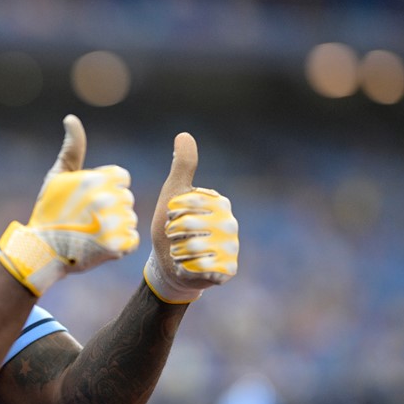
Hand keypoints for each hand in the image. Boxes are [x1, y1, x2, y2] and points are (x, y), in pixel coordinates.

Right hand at [0, 115, 138, 295]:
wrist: (41, 252)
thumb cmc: (48, 212)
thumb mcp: (56, 177)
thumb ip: (71, 148)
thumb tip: (71, 118)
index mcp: (95, 180)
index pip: (121, 177)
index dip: (108, 187)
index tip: (92, 199)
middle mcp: (106, 200)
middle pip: (125, 198)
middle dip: (111, 206)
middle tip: (89, 218)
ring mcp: (112, 225)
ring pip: (130, 218)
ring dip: (116, 225)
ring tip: (94, 232)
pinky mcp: (116, 247)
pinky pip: (132, 239)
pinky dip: (121, 243)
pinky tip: (103, 243)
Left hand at [144, 132, 238, 302]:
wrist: (171, 265)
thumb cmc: (171, 226)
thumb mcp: (173, 193)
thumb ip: (182, 166)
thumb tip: (184, 134)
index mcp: (220, 202)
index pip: (186, 202)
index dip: (171, 212)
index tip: (173, 216)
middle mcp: (230, 223)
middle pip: (188, 225)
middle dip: (172, 233)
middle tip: (176, 237)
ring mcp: (232, 247)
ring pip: (193, 248)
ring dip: (177, 251)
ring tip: (180, 251)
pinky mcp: (228, 269)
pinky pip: (200, 267)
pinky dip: (185, 268)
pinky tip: (188, 266)